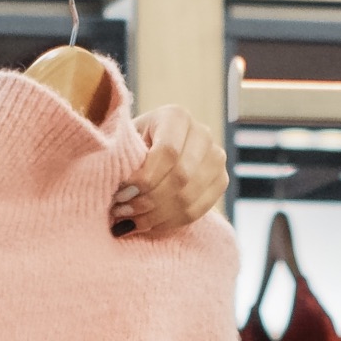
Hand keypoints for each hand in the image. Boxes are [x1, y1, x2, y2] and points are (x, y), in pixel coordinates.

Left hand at [113, 106, 228, 237]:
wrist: (152, 148)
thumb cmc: (132, 144)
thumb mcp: (125, 142)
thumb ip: (125, 160)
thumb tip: (124, 193)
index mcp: (177, 116)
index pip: (168, 152)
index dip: (145, 178)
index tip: (120, 194)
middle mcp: (202, 134)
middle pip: (181, 177)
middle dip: (148, 200)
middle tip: (122, 211)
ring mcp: (216, 158)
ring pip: (188, 197)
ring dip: (155, 216)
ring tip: (129, 221)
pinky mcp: (220, 181)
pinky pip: (197, 211)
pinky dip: (168, 223)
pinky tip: (147, 225)